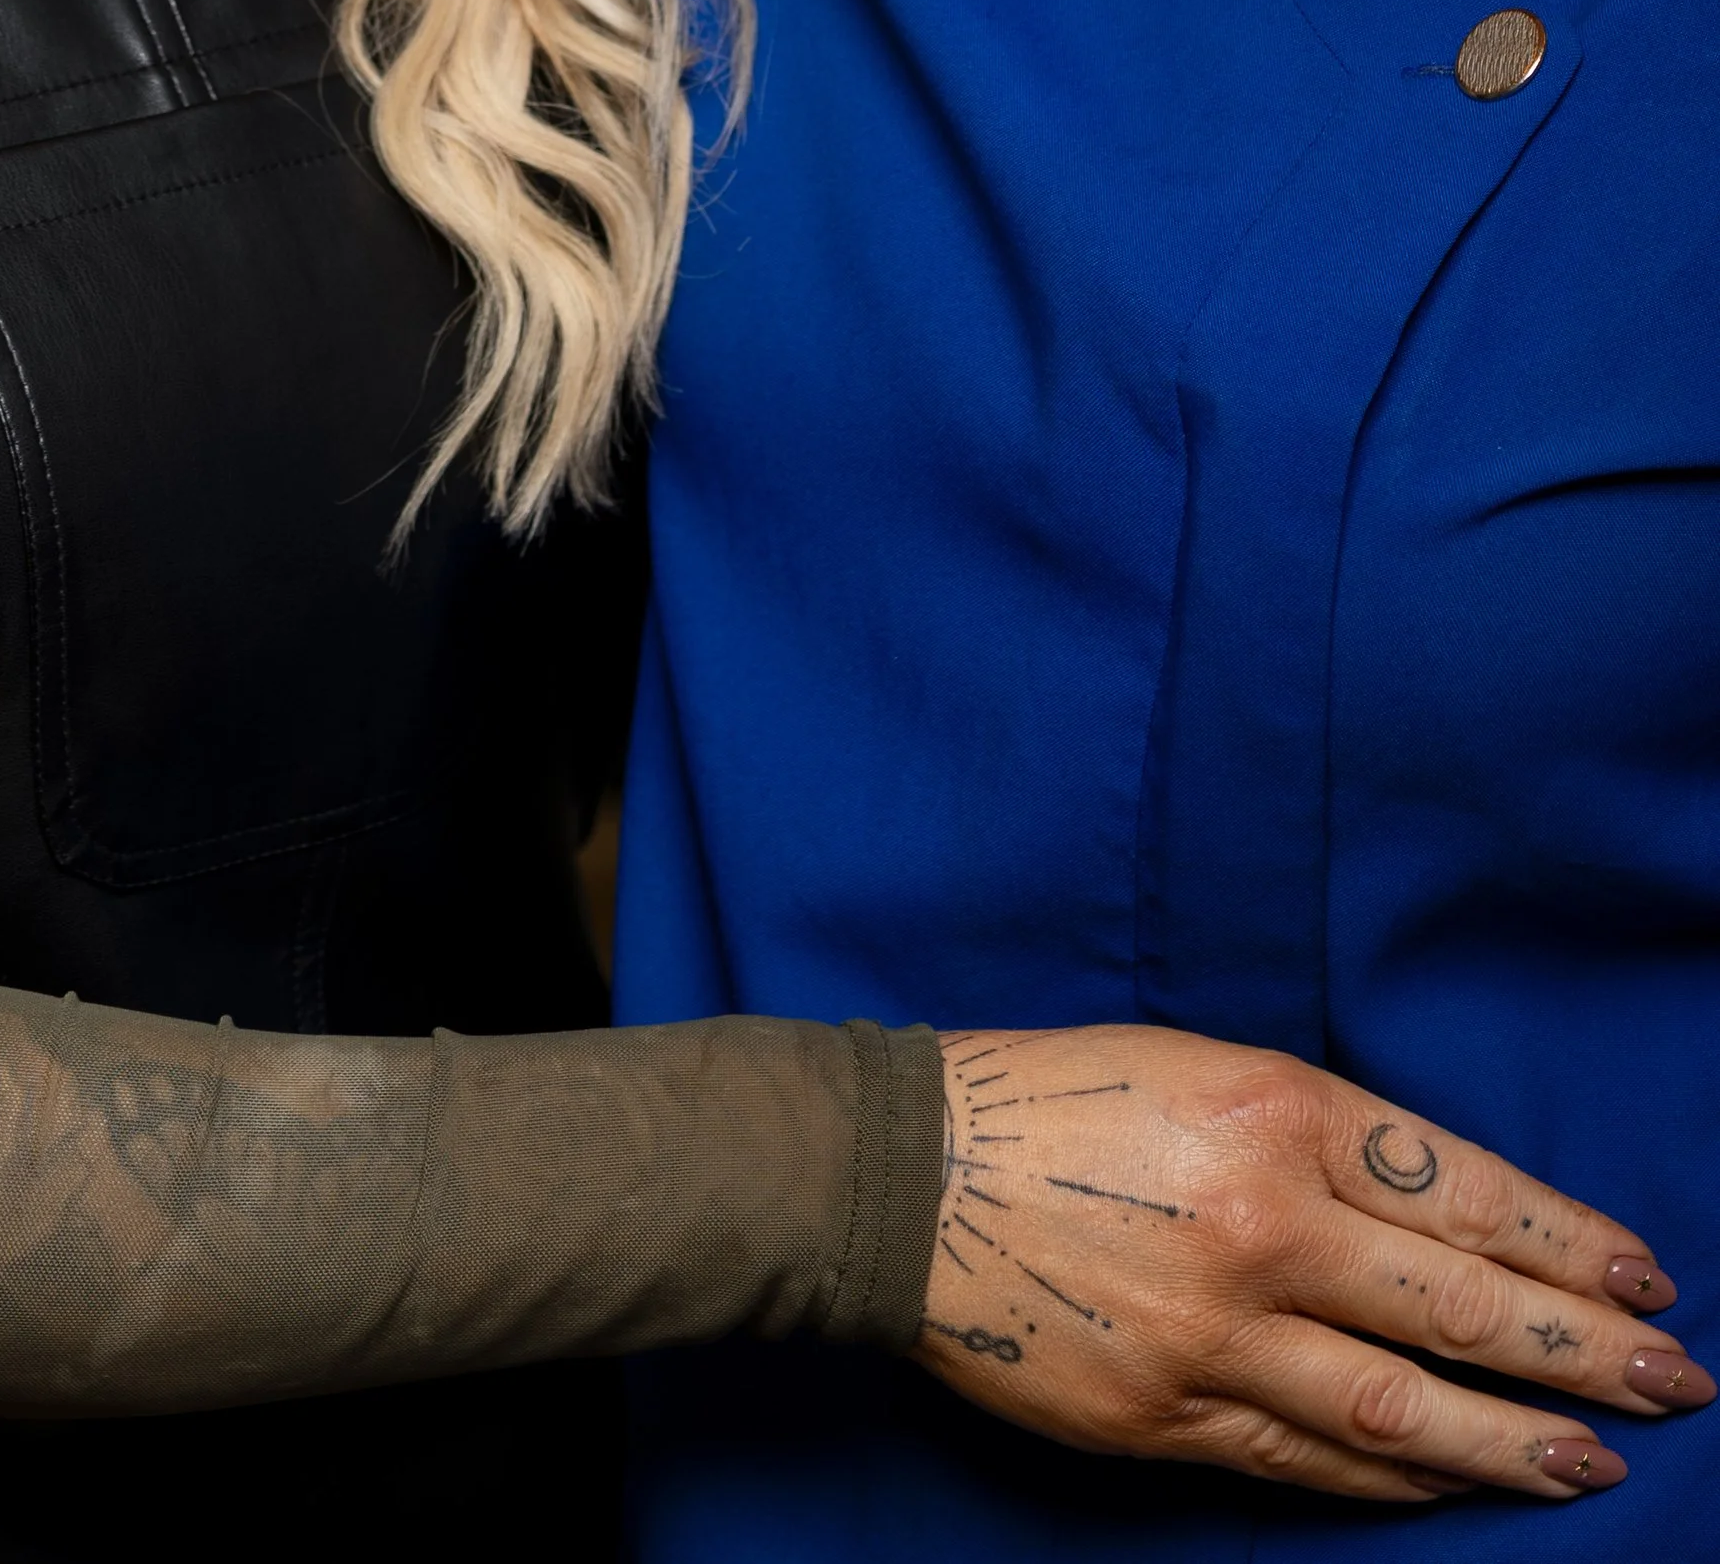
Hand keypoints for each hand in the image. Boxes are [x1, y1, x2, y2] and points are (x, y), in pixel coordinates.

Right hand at [919, 1027, 1709, 1504]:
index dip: (1567, 1246)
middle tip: (1673, 1385)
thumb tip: (1445, 1220)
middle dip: (1582, 1354)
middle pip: (1459, 1308)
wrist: (905, 1174)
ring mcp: (1215, 1336)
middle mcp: (1261, 1224)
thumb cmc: (1059, 1096)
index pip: (1463, 1190)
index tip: (1645, 1282)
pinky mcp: (1164, 1420)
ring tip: (1593, 1465)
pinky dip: (1394, 1480)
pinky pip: (1307, 1463)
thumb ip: (1320, 1137)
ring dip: (1511, 1443)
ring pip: (1399, 1410)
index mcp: (1275, 1110)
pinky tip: (1454, 1483)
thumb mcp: (1205, 1065)